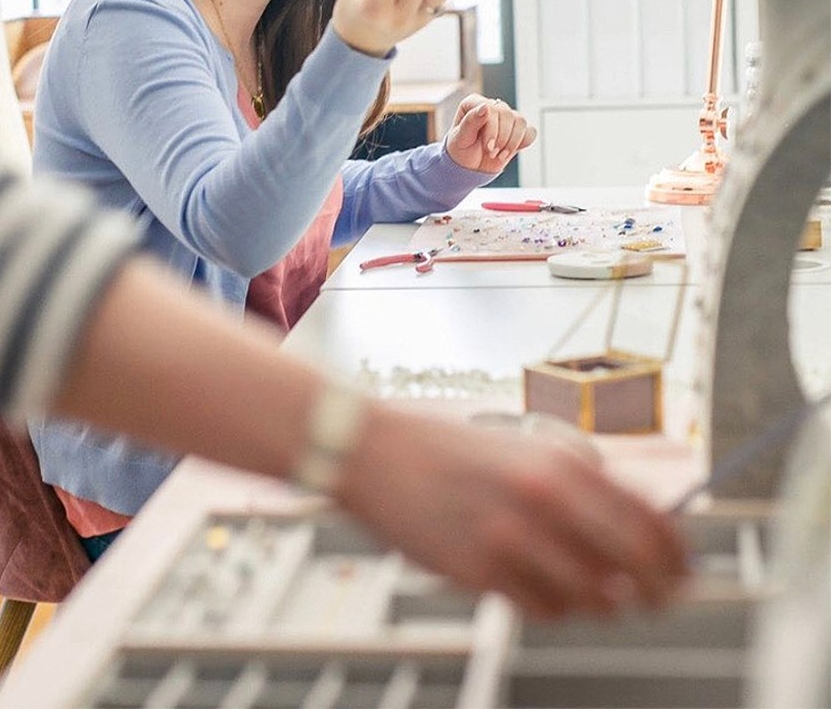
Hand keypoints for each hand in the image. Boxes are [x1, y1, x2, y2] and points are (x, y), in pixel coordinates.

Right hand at [340, 403, 689, 618]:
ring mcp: (511, 538)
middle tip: (657, 600)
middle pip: (635, 566)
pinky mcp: (479, 572)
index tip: (685, 571)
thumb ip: (579, 485)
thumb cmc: (450, 449)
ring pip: (592, 599)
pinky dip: (549, 606)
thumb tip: (641, 530)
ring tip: (583, 588)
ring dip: (598, 602)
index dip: (679, 555)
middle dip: (657, 592)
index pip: (651, 519)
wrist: (374, 449)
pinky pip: (542, 610)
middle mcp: (544, 499)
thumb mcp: (524, 449)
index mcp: (561, 462)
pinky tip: (533, 585)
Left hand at [444, 94, 535, 173]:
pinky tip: (509, 151)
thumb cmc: (461, 150)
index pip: (492, 109)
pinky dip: (522, 143)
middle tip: (491, 153)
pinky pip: (530, 132)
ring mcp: (506, 118)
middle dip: (502, 139)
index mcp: (474, 103)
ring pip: (521, 122)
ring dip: (512, 143)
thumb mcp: (460, 138)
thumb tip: (485, 106)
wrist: (468, 167)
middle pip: (508, 115)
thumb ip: (471, 121)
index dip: (493, 130)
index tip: (488, 147)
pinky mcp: (517, 130)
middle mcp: (492, 106)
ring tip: (499, 155)